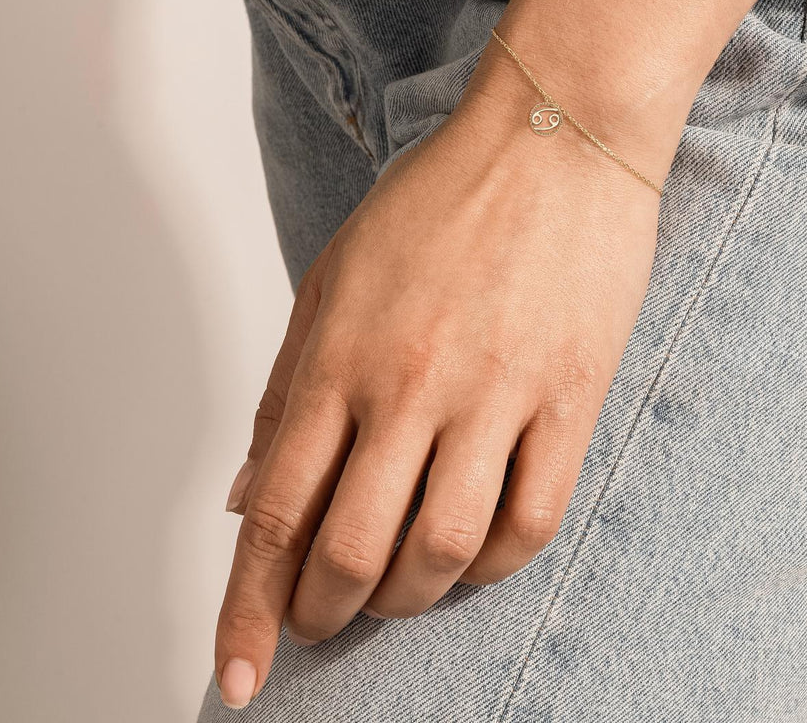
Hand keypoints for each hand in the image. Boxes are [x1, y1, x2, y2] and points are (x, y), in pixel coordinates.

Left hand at [212, 37, 670, 708]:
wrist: (553, 137)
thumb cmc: (440, 198)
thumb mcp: (335, 275)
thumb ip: (289, 389)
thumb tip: (243, 494)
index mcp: (341, 352)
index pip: (276, 508)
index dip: (248, 607)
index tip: (235, 673)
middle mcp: (411, 383)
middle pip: (352, 551)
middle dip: (322, 613)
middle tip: (320, 622)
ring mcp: (497, 392)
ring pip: (441, 553)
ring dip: (407, 600)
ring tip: (394, 595)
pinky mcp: (570, 395)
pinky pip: (530, 520)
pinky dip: (492, 566)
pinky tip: (471, 559)